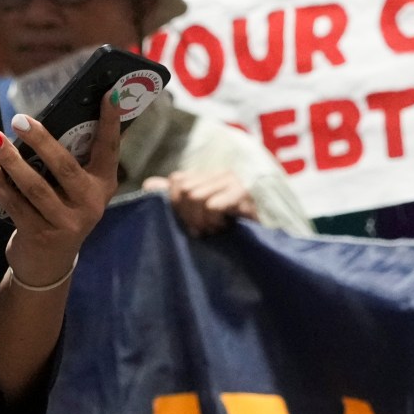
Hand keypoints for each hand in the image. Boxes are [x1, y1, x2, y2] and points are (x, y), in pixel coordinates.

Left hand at [0, 105, 122, 287]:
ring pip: (35, 187)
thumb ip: (70, 160)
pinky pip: (15, 203)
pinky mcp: (39, 235)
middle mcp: (90, 204)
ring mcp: (65, 222)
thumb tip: (43, 120)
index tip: (110, 94)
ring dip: (12, 161)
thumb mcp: (75, 189)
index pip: (110, 149)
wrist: (49, 264)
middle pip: (65, 167)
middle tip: (19, 119)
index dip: (111, 122)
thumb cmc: (61, 211)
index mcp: (102, 185)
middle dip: (42, 140)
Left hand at [142, 168, 259, 236]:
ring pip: (195, 196)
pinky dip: (214, 220)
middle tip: (203, 231)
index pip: (176, 181)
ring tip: (215, 230)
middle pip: (184, 190)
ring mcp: (232, 180)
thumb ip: (175, 197)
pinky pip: (212, 205)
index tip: (190, 223)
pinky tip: (226, 226)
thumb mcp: (199, 214)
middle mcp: (219, 174)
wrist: (265, 240)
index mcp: (207, 177)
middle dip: (189, 216)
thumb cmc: (231, 227)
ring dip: (203, 221)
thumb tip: (149, 184)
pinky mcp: (243, 192)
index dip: (177, 205)